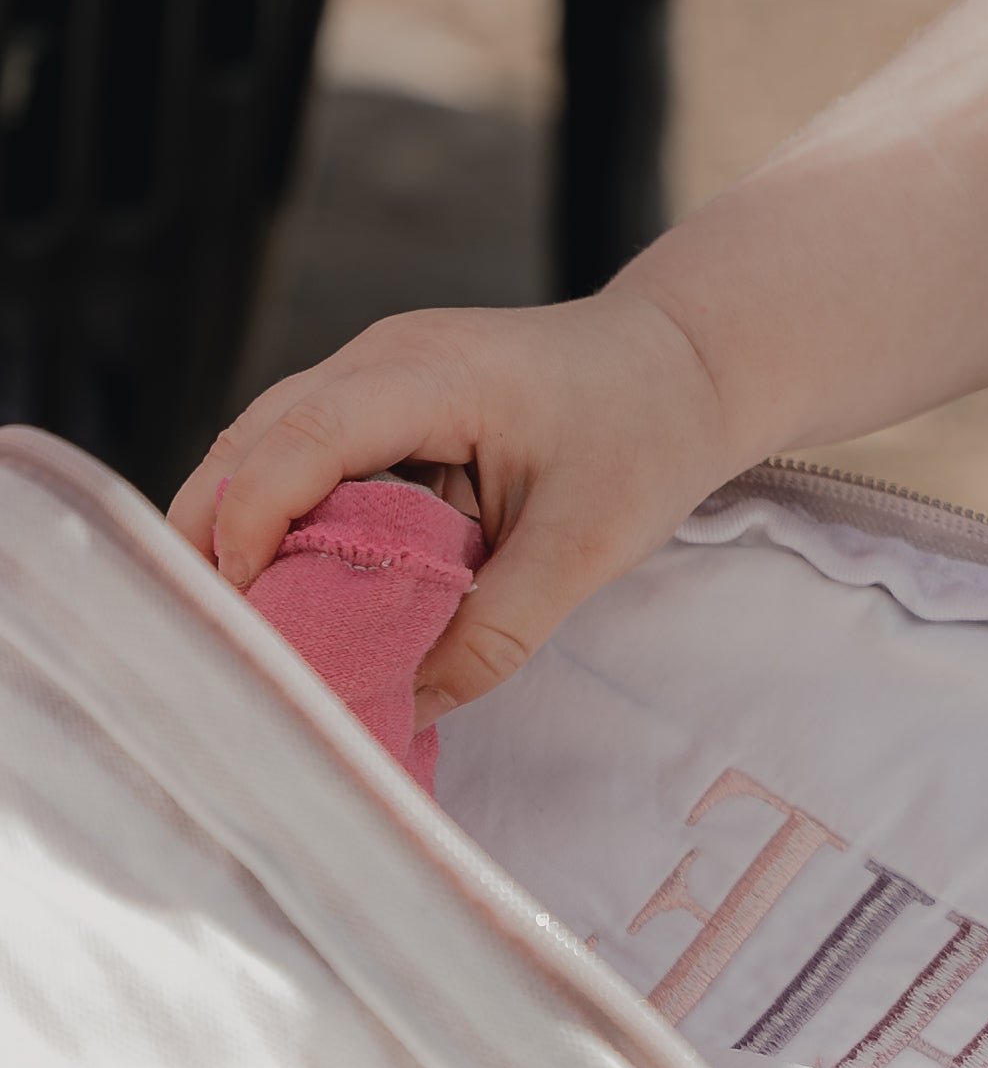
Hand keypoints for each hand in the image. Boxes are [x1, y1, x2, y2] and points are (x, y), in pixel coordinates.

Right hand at [170, 289, 745, 722]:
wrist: (687, 364)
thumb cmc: (649, 434)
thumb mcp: (588, 548)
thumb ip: (497, 633)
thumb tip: (405, 709)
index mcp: (434, 373)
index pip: (307, 434)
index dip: (258, 515)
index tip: (250, 600)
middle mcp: (382, 358)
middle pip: (253, 437)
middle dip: (219, 531)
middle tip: (222, 631)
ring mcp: (374, 372)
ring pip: (264, 446)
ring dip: (246, 528)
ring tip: (251, 621)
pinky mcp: (381, 401)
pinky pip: (305, 456)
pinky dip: (288, 518)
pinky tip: (298, 586)